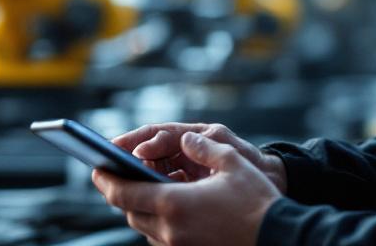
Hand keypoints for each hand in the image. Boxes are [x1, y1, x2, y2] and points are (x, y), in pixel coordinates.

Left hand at [92, 130, 281, 245]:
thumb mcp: (232, 162)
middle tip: (118, 173)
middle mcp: (169, 230)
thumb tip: (186, 139)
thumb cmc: (257, 202)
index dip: (105, 180)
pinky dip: (158, 220)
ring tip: (149, 185)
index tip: (96, 168)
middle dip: (121, 192)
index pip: (122, 194)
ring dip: (140, 206)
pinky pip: (161, 237)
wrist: (279, 239)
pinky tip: (173, 205)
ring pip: (143, 226)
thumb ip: (203, 147)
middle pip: (128, 211)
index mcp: (173, 204)